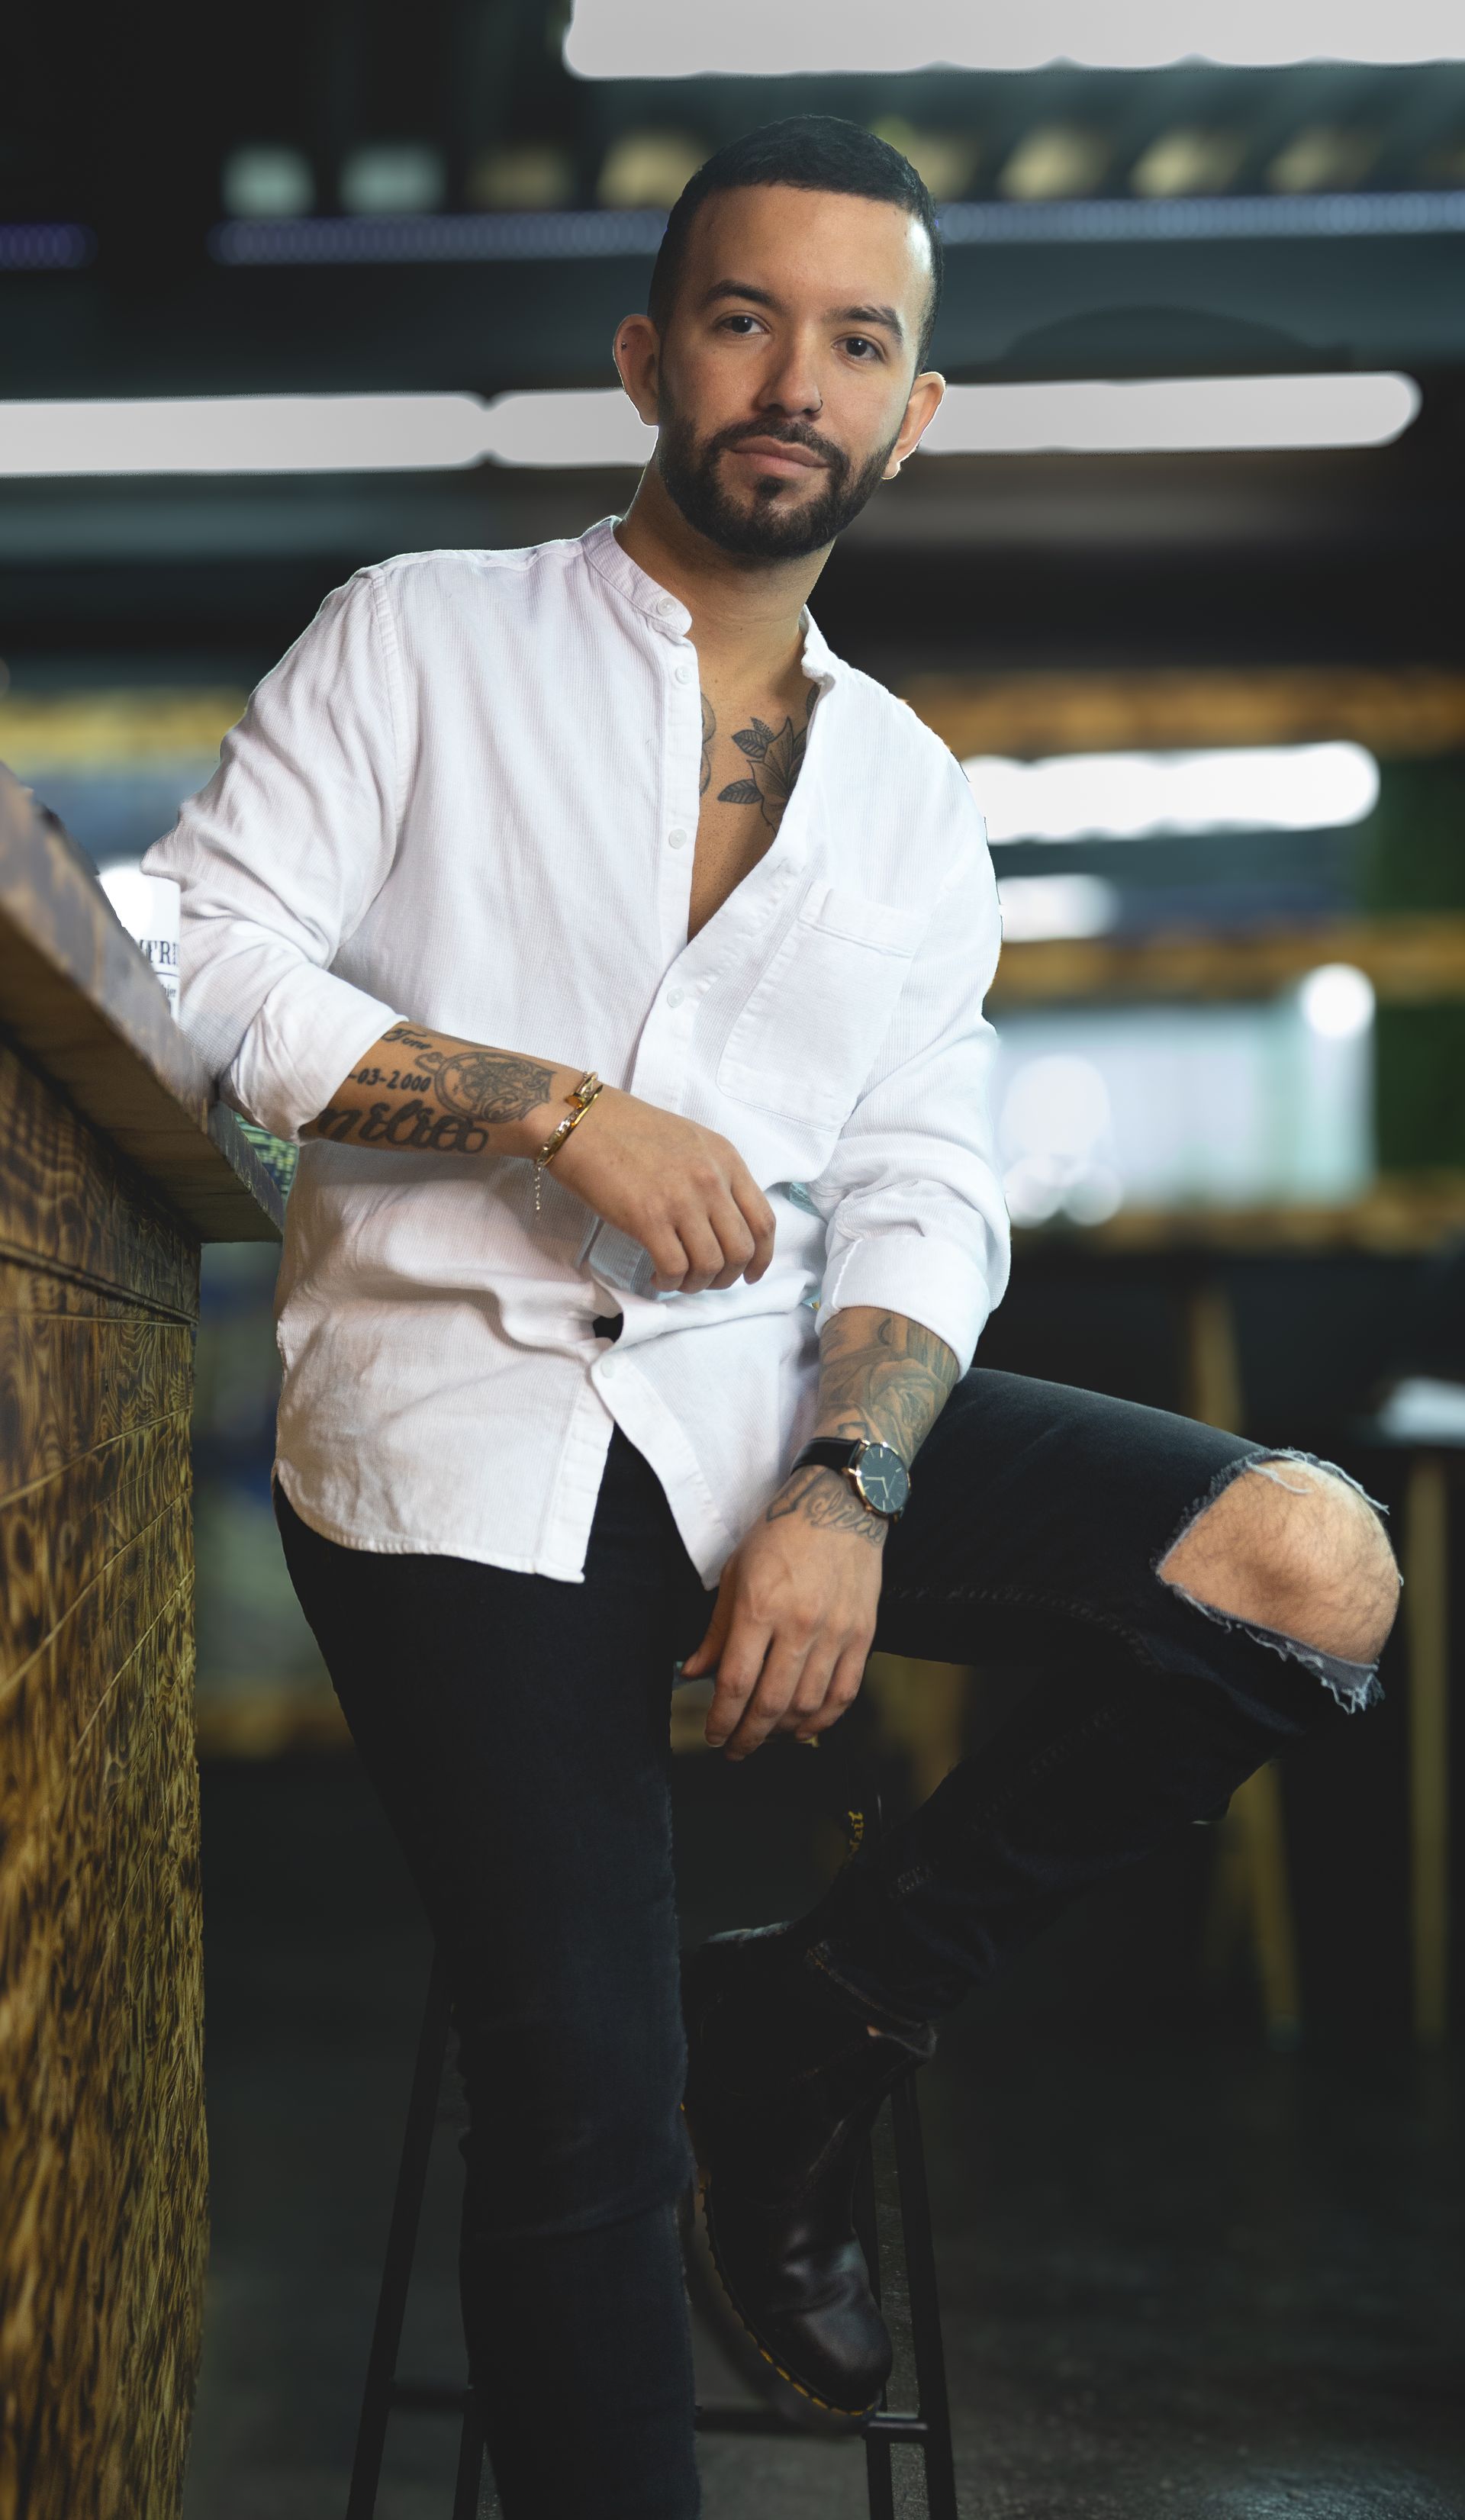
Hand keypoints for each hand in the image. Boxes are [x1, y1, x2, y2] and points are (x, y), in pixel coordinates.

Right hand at [551, 1084, 775, 1291]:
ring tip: (679, 1280)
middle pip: (741, 1250)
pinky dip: (670, 1282)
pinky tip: (658, 1277)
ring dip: (697, 1283)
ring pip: (711, 1265)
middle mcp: (711, 1180)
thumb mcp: (691, 1142)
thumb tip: (723, 1223)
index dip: (762, 1258)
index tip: (751, 1274)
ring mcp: (681, 1200)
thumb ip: (715, 1176)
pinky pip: (676, 1268)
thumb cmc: (629, 1130)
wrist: (581, 1121)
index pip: (763, 1221)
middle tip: (707, 1281)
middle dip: (728, 1277)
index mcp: (726, 1159)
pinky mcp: (648, 1218)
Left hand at [680, 1468, 885, 1757]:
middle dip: (747, 1737)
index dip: (721, 1719)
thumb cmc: (782, 1533)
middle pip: (770, 1703)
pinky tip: (804, 1728)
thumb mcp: (736, 1572)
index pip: (736, 1683)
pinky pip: (844, 1693)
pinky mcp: (863, 1635)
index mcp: (760, 1607)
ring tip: (764, 1736)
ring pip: (807, 1705)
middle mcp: (800, 1625)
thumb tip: (693, 1672)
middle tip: (734, 1750)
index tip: (712, 1735)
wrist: (841, 1504)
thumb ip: (716, 1629)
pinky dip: (823, 1720)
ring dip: (781, 1732)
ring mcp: (836, 1633)